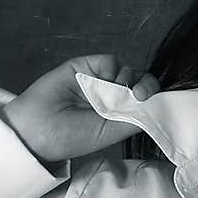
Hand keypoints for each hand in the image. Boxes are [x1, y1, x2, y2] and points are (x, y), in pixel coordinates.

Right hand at [0, 54, 160, 166]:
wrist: (40, 128)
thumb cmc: (73, 137)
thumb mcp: (111, 132)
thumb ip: (135, 117)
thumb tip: (157, 105)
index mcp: (119, 113)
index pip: (145, 100)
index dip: (153, 96)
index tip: (152, 101)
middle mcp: (111, 95)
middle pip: (140, 81)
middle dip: (147, 85)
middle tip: (139, 94)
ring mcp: (99, 80)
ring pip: (127, 70)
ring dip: (126, 79)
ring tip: (110, 94)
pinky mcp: (87, 66)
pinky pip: (110, 61)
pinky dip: (112, 68)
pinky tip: (103, 81)